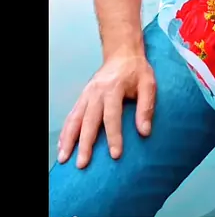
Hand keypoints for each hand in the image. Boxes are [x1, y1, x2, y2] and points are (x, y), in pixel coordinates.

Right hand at [57, 52, 155, 168]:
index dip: (114, 136)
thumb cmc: (137, 70)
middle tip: (82, 164)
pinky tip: (62, 145)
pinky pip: (72, 115)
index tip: (115, 155)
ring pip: (75, 118)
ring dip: (68, 139)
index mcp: (113, 88)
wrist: (122, 52)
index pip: (112, 116)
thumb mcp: (148, 84)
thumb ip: (146, 107)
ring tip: (64, 158)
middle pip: (89, 120)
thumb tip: (145, 132)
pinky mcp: (83, 96)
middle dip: (85, 143)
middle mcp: (96, 92)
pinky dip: (65, 130)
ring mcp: (87, 94)